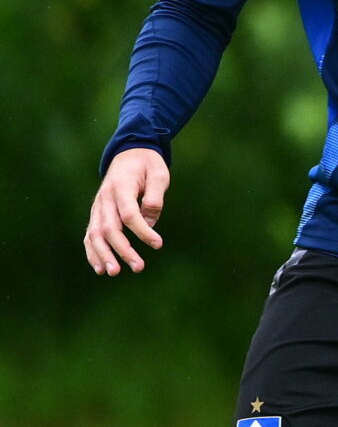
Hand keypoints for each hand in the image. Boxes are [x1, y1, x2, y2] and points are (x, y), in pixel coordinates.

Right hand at [85, 148, 169, 276]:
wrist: (128, 154)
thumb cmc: (147, 165)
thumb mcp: (159, 174)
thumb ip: (155, 197)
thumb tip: (150, 223)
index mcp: (121, 187)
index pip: (129, 214)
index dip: (143, 231)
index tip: (158, 244)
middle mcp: (105, 199)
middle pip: (110, 228)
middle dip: (123, 250)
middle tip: (139, 267)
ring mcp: (97, 207)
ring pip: (95, 234)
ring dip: (103, 255)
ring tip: (114, 272)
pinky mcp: (96, 214)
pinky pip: (90, 235)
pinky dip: (93, 252)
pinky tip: (100, 268)